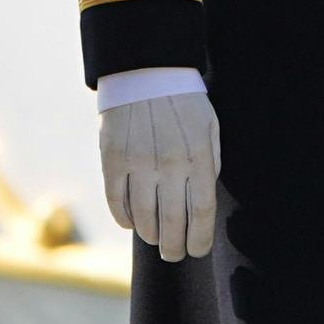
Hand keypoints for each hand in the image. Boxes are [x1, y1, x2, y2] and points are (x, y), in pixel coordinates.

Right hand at [100, 91, 219, 261]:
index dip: (200, 239)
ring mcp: (139, 162)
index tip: (197, 251)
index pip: (202, 213)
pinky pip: (117, 201)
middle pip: (172, 223)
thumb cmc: (183, 101)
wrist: (145, 69)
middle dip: (174, 246)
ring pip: (143, 217)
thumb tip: (200, 203)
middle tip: (173, 254)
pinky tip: (131, 223)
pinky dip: (124, 218)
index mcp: (199, 157)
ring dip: (150, 235)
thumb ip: (210, 165)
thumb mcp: (209, 128)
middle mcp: (169, 164)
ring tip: (154, 238)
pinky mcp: (113, 159)